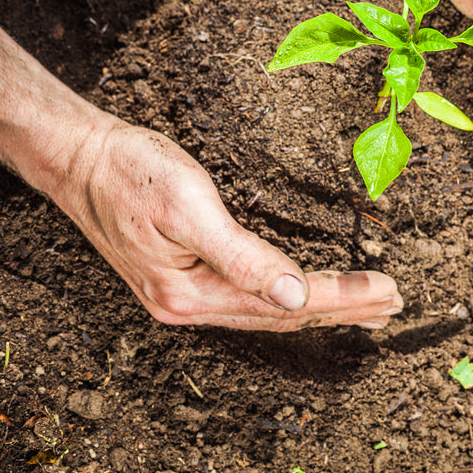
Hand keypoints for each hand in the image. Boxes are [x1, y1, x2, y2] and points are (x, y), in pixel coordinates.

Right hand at [66, 119, 402, 330]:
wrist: (79, 157)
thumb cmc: (130, 172)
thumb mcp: (189, 206)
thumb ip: (242, 256)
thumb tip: (294, 294)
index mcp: (192, 293)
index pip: (288, 304)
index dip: (342, 298)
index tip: (386, 290)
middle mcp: (189, 304)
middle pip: (284, 315)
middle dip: (343, 309)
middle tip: (393, 302)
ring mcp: (185, 295)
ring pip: (270, 311)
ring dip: (322, 308)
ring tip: (367, 307)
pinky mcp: (185, 278)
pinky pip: (250, 299)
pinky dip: (289, 299)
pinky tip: (305, 296)